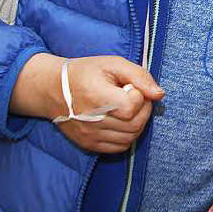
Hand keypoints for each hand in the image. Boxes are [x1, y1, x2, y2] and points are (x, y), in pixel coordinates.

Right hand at [13, 54, 164, 153]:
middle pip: (135, 125)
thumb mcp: (113, 64)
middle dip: (143, 110)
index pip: (132, 106)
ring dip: (137, 123)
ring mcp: (90, 135)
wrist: (53, 89)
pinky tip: (121, 121)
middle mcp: (92, 121)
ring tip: (127, 109)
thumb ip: (139, 76)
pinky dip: (127, 136)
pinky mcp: (89, 144)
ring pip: (130, 138)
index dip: (138, 95)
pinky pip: (119, 147)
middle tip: (133, 97)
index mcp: (97, 97)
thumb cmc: (86, 73)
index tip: (129, 87)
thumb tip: (159, 94)